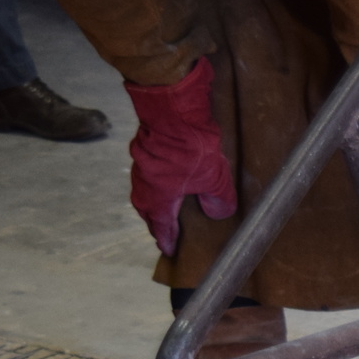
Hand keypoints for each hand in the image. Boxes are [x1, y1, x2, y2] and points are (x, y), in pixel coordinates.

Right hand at [125, 59, 234, 255]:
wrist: (172, 108)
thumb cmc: (191, 146)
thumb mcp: (214, 177)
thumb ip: (218, 199)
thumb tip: (218, 213)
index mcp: (158, 199)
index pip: (161, 227)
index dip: (167, 240)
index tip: (169, 250)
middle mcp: (144, 186)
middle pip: (148, 212)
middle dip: (158, 224)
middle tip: (167, 232)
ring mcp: (140, 167)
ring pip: (145, 193)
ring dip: (155, 203)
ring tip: (167, 208)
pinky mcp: (142, 150)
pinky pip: (146, 175)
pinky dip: (155, 184)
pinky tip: (166, 180)